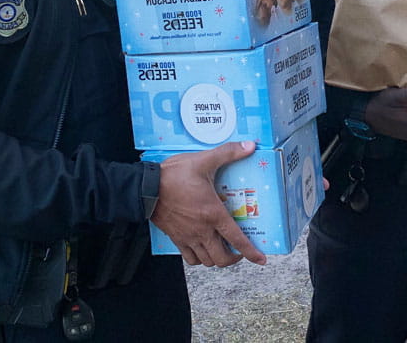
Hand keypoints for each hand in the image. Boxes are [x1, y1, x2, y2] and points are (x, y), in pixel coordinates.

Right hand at [151, 141, 266, 267]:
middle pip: (222, 258)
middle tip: (238, 251)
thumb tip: (249, 146)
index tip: (261, 259)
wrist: (145, 188)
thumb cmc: (173, 175)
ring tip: (221, 248)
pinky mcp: (176, 238)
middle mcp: (202, 230)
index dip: (251, 252)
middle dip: (234, 258)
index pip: (237, 240)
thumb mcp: (203, 160)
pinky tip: (202, 247)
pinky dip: (199, 258)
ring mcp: (188, 237)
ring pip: (207, 261)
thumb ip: (228, 153)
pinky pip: (190, 258)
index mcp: (213, 214)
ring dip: (217, 259)